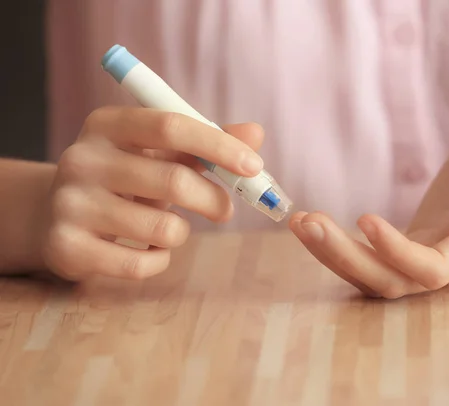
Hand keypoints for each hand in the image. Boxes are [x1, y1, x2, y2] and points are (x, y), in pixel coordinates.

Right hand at [41, 107, 264, 280]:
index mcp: (108, 124)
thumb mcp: (160, 153)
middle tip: (225, 210)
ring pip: (162, 228)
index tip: (254, 166)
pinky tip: (150, 251)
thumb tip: (256, 134)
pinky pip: (139, 265)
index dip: (219, 146)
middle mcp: (82, 159)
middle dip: (213, 199)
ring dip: (182, 232)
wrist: (57, 214)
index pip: (171, 127)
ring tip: (170, 227)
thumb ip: (207, 142)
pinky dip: (159, 261)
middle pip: (173, 180)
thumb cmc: (127, 177)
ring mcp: (69, 204)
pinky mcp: (65, 247)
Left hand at [290, 111, 448, 298]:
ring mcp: (426, 260)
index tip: (364, 217)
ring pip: (374, 278)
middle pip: (394, 281)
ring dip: (333, 256)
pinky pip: (368, 262)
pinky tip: (309, 225)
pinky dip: (336, 249)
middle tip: (308, 222)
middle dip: (347, 257)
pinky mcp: (406, 251)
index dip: (398, 252)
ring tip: (300, 223)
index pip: (435, 267)